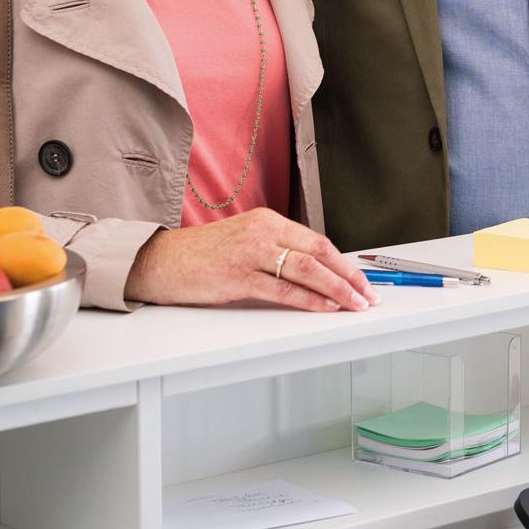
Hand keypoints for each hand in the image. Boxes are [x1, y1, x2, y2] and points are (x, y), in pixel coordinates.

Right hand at [124, 208, 376, 311]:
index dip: (343, 262)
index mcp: (268, 221)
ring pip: (306, 271)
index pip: (317, 241)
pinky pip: (283, 290)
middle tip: (368, 294)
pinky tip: (324, 307)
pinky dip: (308, 300)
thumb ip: (276, 251)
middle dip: (348, 276)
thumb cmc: (202, 256)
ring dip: (336, 290)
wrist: (160, 260)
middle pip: (318, 254)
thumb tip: (314, 273)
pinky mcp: (237, 277)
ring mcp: (250, 253)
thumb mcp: (244, 241)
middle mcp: (262, 232)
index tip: (361, 279)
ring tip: (354, 304)